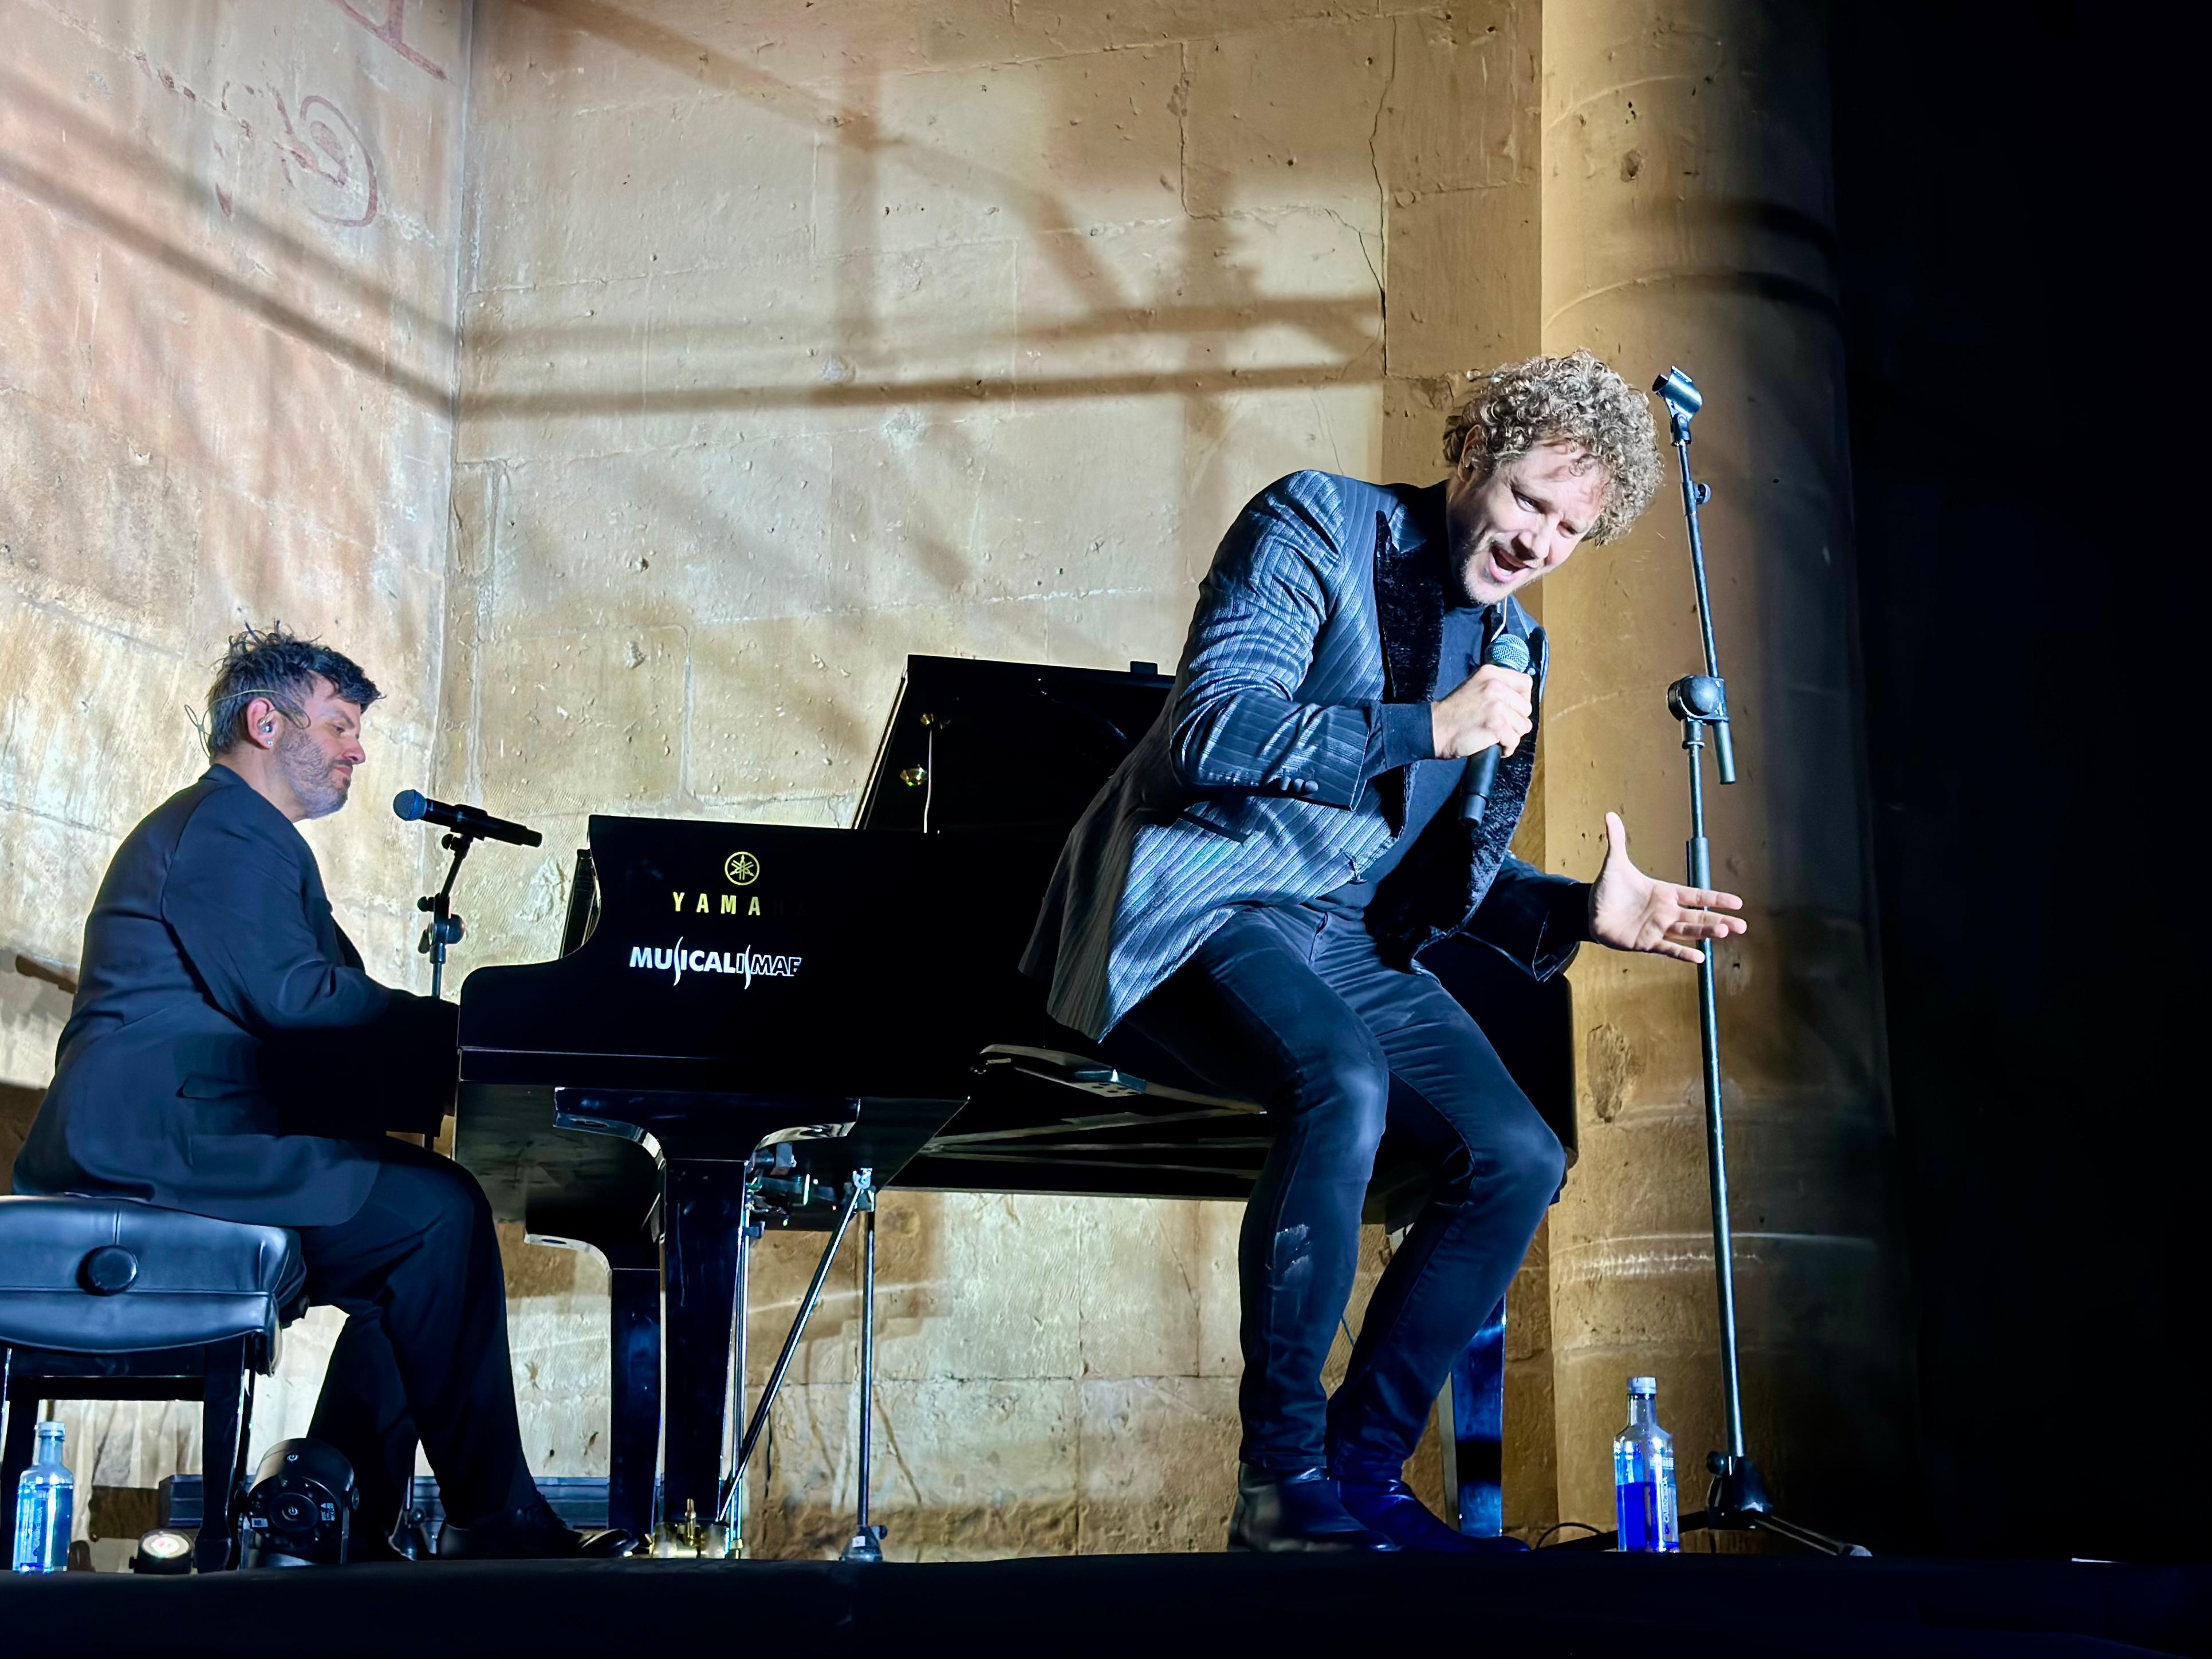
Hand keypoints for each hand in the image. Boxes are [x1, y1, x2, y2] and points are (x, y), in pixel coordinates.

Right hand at [1431, 664, 1532, 759]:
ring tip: (1493, 736)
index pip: (1525, 682)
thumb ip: (1498, 687)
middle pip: (1526, 708)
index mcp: (1491, 673)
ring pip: (1523, 726)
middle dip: (1516, 721)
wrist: (1435, 729)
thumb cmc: (1454, 713)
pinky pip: (1514, 741)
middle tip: (1499, 726)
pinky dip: (1506, 748)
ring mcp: (1497, 706)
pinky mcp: (1496, 725)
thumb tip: (1522, 699)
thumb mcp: (1475, 686)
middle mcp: (1496, 686)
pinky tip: (1493, 745)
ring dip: (1511, 735)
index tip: (1512, 709)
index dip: (1522, 699)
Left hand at [1588, 811, 1746, 962]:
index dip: (1716, 898)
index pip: (1696, 895)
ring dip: (1705, 932)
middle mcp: (1666, 912)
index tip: (1737, 902)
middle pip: (1698, 917)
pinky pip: (1668, 948)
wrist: (1591, 912)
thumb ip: (1617, 840)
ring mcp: (1658, 928)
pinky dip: (1683, 953)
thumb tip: (1610, 814)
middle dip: (1719, 919)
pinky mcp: (1646, 942)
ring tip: (1725, 933)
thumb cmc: (1608, 890)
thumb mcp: (1614, 864)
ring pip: (1687, 931)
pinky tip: (1699, 958)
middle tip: (1742, 925)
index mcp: (1665, 893)